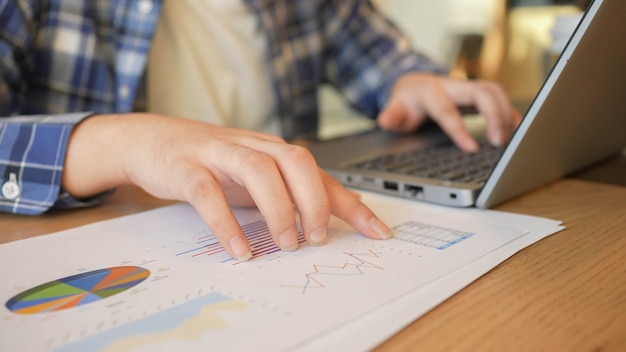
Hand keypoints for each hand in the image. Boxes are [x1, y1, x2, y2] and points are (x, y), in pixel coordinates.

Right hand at [62, 114, 392, 260]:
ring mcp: (218, 153)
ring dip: (279, 209)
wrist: (151, 139)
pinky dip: (226, 223)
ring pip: (258, 171)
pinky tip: (240, 250)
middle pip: (295, 161)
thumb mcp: (255, 174)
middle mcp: (252, 147)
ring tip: (286, 244)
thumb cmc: (211, 161)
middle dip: (314, 201)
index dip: (351, 204)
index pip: (320, 174)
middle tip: (316, 238)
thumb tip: (335, 213)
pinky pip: (208, 193)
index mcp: (273, 151)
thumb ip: (290, 190)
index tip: (378, 232)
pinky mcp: (186, 167)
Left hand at [377, 73, 521, 151]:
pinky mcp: (478, 94)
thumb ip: (391, 116)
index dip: (460, 130)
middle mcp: (453, 85)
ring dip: (506, 113)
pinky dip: (510, 113)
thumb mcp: (394, 109)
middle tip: (500, 143)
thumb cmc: (406, 102)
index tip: (472, 150)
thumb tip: (385, 121)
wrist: (413, 84)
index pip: (448, 111)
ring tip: (514, 139)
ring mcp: (468, 88)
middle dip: (494, 115)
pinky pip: (500, 98)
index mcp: (431, 92)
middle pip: (481, 92)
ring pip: (495, 91)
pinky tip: (517, 131)